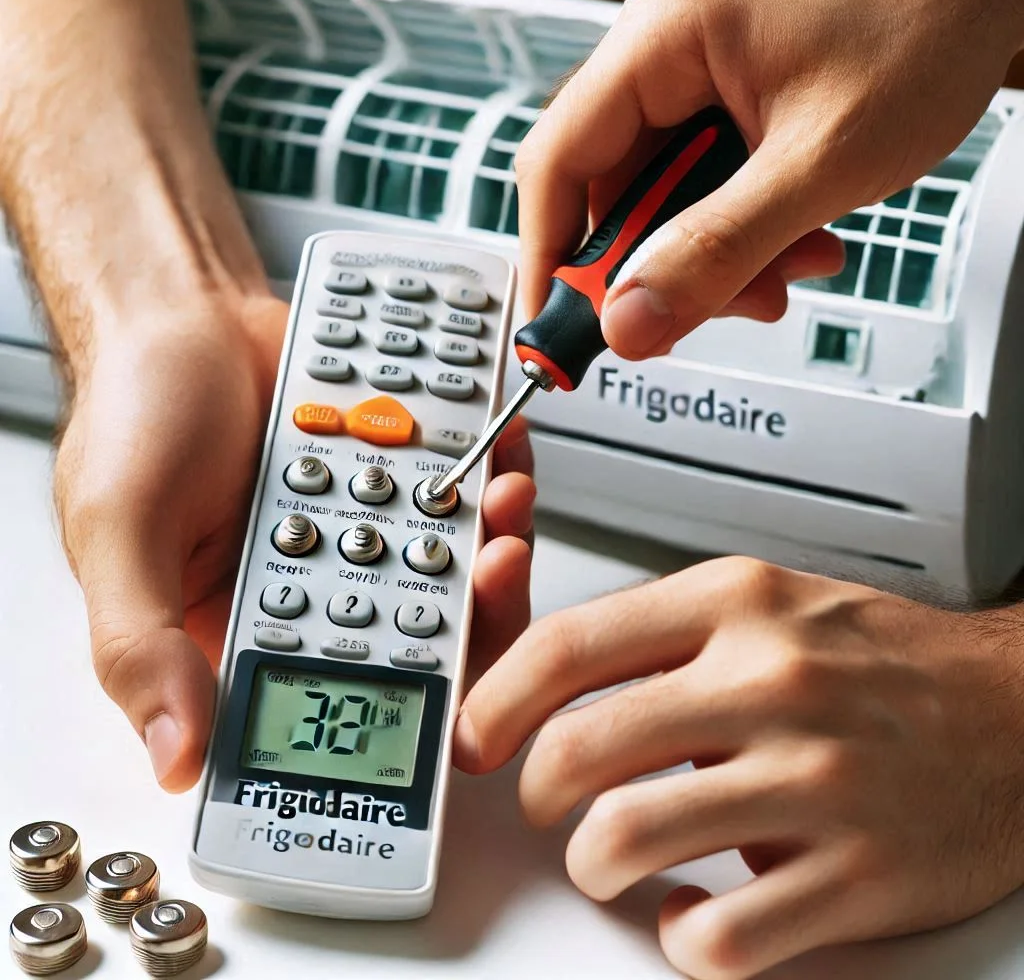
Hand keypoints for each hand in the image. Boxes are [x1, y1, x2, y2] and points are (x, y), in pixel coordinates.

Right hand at [54, 294, 534, 791]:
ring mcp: (364, 527)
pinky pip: (454, 487)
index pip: (334, 697)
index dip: (402, 703)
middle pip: (418, 630)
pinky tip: (496, 453)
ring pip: (450, 560)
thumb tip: (173, 761)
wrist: (188, 316)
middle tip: (497, 562)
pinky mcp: (395, 471)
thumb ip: (140, 646)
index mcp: (248, 625)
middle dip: (475, 607)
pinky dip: (483, 473)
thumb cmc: (138, 414)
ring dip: (490, 536)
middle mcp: (314, 585)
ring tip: (504, 495)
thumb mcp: (121, 533)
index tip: (456, 678)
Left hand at [455, 557, 1023, 978]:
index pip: (569, 645)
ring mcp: (813, 778)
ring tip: (609, 859)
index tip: (477, 735)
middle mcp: (768, 682)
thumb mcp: (766, 603)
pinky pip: (718, 934)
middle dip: (535, 792)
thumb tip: (558, 687)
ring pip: (626, 838)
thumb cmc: (881, 657)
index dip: (495, 698)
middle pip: (578, 748)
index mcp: (733, 605)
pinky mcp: (856, 873)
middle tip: (548, 802)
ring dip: (592, 865)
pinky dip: (682, 936)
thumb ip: (662, 636)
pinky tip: (694, 913)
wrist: (1017, 710)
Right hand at [515, 0, 1023, 357]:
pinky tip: (793, 241)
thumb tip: (632, 319)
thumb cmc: (930, 13)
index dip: (551, 258)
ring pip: (664, 199)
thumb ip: (718, 251)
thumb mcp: (819, 163)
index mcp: (663, 37)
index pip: (559, 164)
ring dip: (713, 256)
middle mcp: (666, 49)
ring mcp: (699, 71)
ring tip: (782, 271)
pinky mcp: (731, 94)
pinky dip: (740, 229)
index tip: (558, 328)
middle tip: (697, 313)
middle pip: (613, 192)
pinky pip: (705, 182)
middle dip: (659, 267)